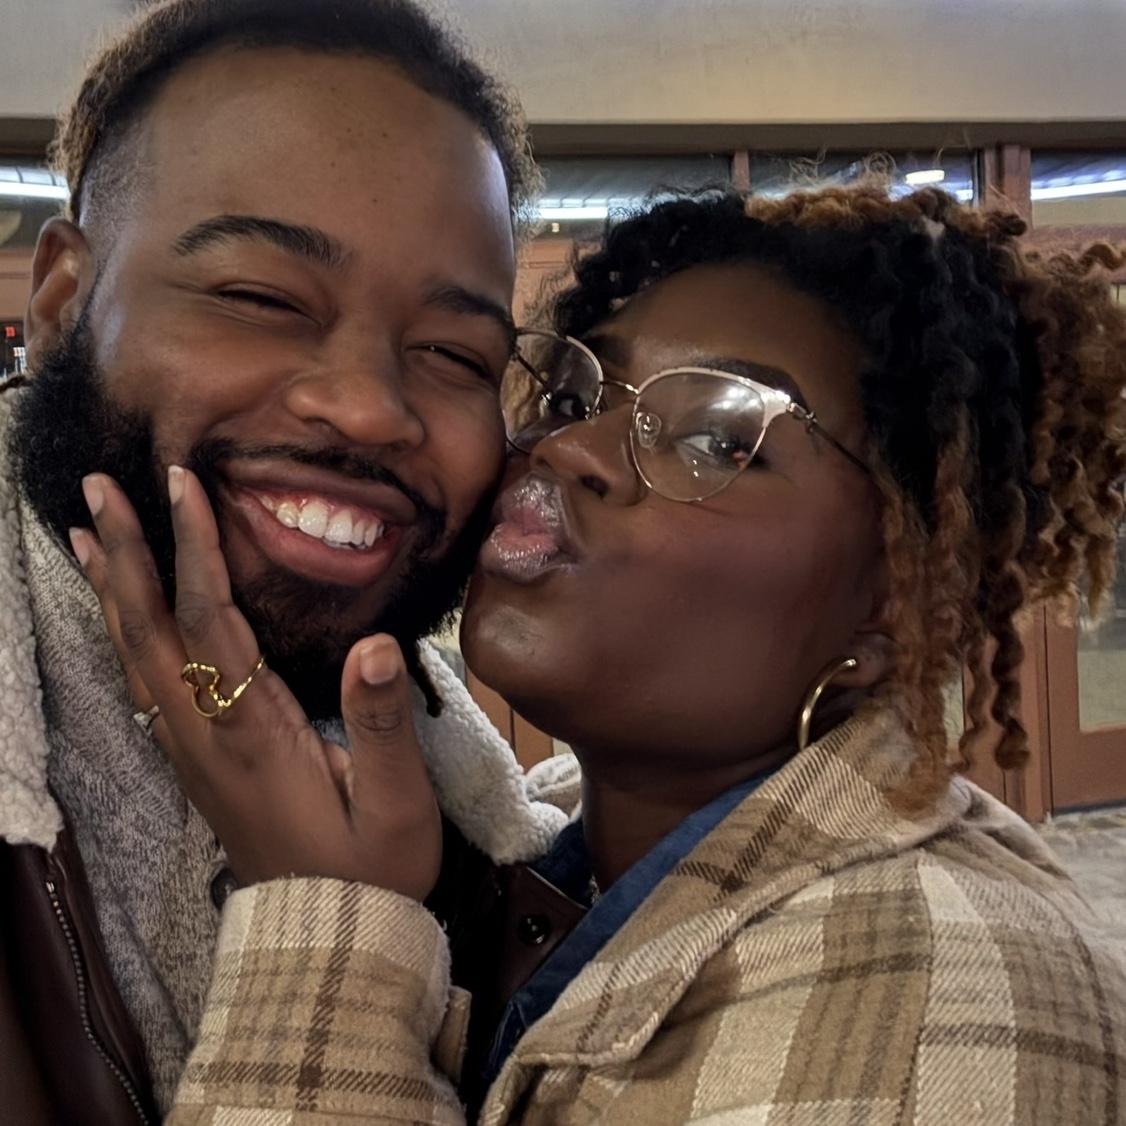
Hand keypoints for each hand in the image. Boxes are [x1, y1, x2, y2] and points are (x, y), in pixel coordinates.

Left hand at [70, 466, 441, 900]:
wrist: (328, 939)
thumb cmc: (371, 869)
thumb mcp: (395, 803)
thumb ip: (384, 723)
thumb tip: (377, 643)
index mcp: (254, 733)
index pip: (212, 621)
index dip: (195, 548)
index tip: (183, 484)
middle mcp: (207, 736)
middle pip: (151, 631)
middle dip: (124, 554)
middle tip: (98, 487)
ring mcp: (193, 752)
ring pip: (136, 657)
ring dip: (109, 590)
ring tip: (85, 533)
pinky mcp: (197, 764)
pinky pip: (147, 683)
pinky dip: (124, 634)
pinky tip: (121, 615)